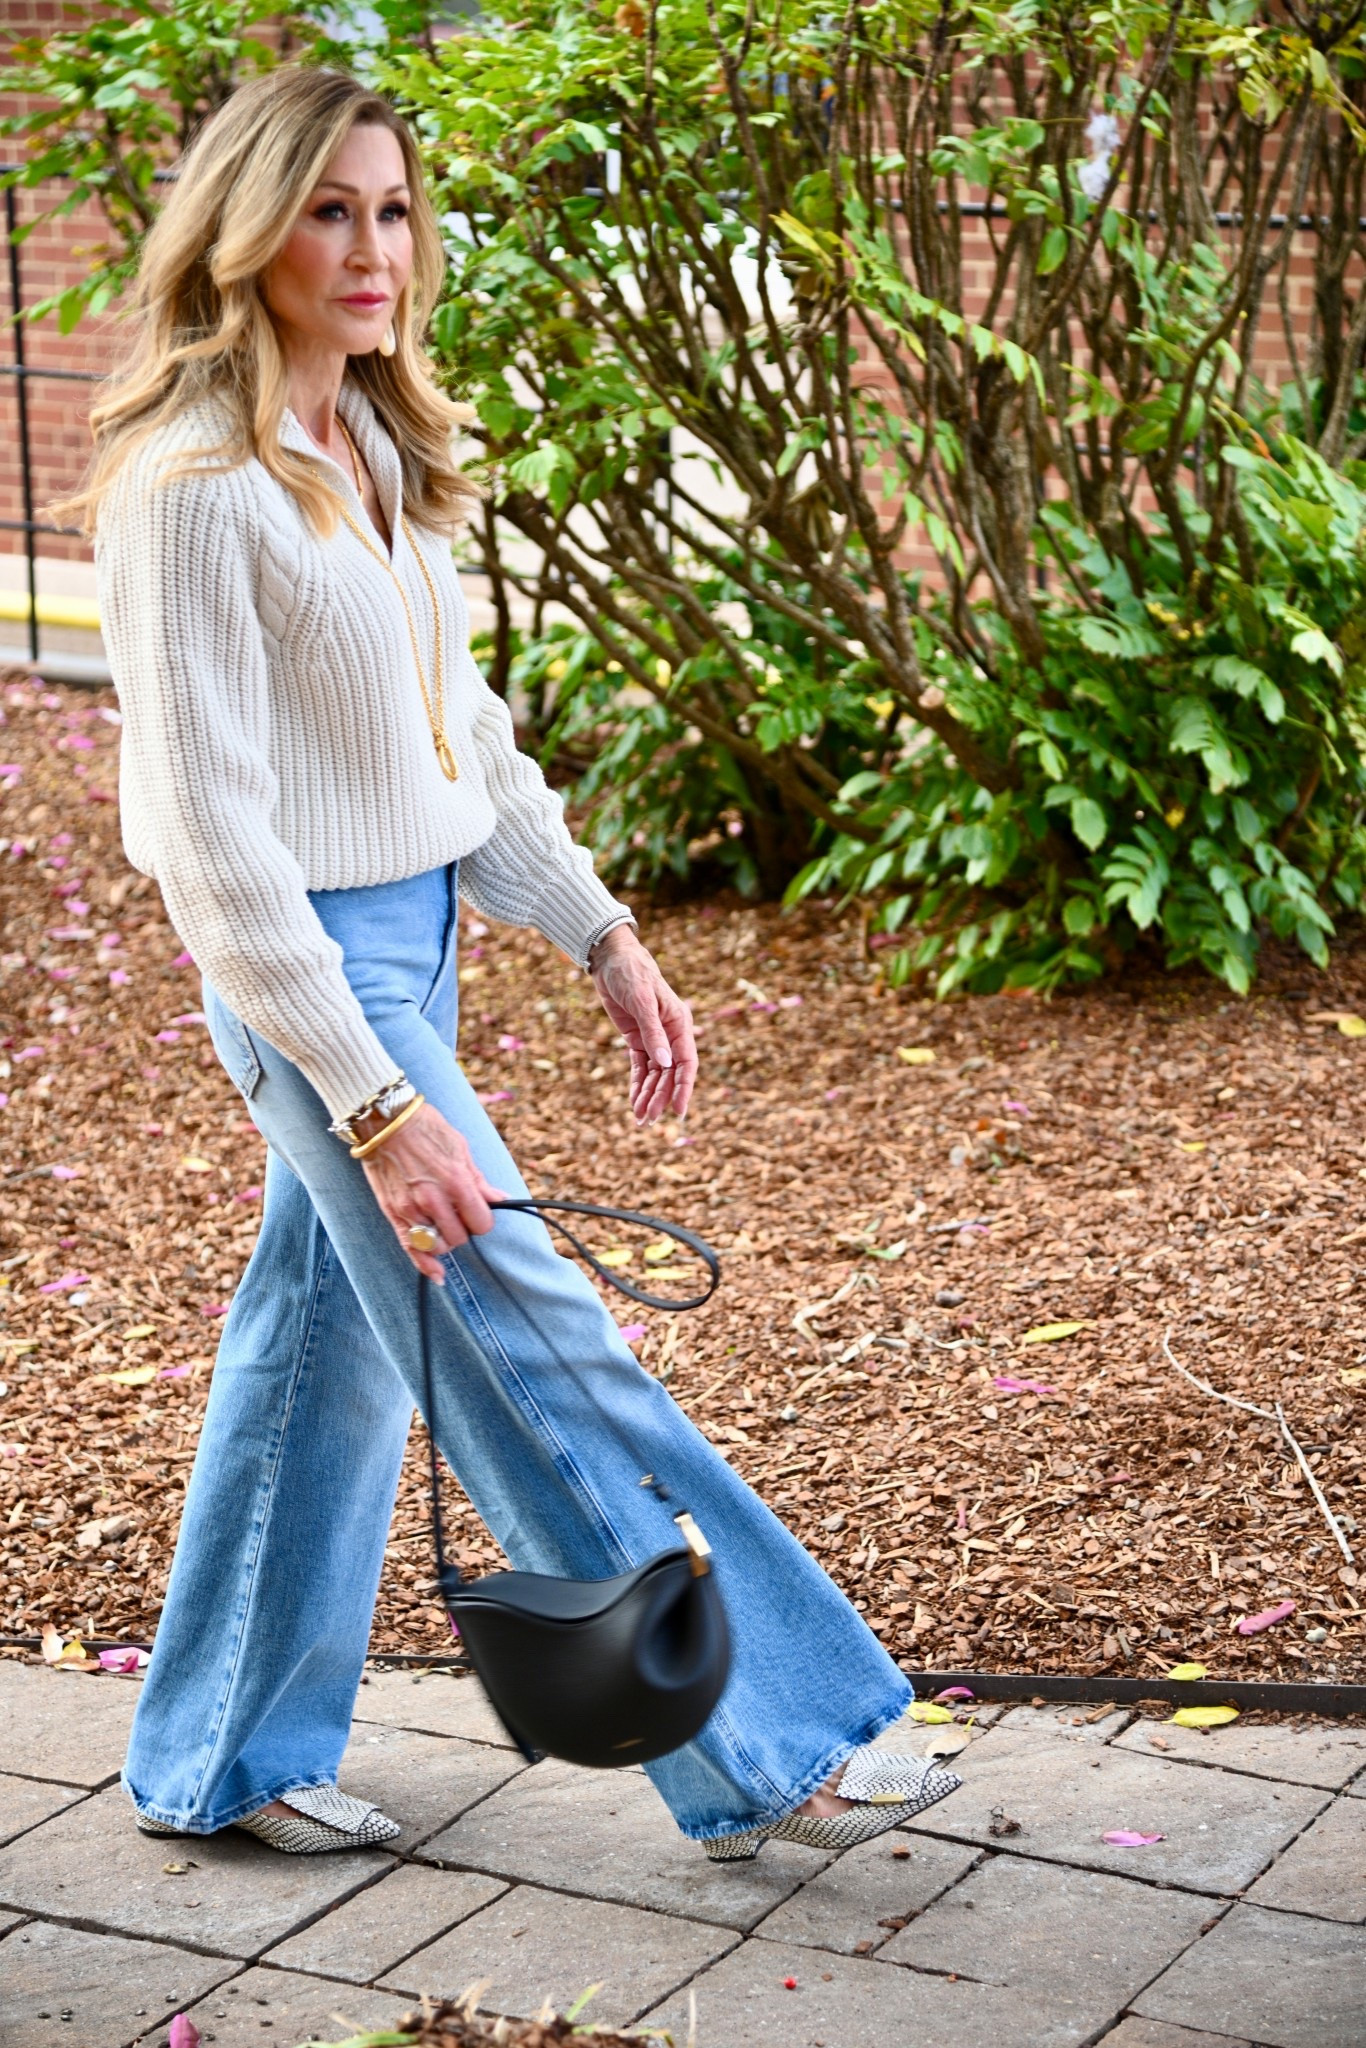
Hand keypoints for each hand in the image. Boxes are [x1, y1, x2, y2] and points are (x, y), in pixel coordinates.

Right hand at [359, 1100, 507, 1283]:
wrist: (384, 1121)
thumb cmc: (425, 1128)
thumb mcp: (460, 1147)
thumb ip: (478, 1180)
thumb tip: (499, 1199)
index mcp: (456, 1181)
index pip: (481, 1224)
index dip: (482, 1220)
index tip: (478, 1213)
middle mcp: (434, 1199)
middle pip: (459, 1238)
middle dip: (463, 1230)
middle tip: (458, 1215)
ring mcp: (411, 1208)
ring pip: (437, 1246)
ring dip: (444, 1240)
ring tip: (442, 1225)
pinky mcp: (393, 1213)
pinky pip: (410, 1248)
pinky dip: (425, 1264)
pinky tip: (438, 1275)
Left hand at [588, 926, 697, 1125]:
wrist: (611, 959)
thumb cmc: (632, 973)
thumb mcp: (642, 1001)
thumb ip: (653, 1033)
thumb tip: (665, 1064)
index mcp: (679, 1023)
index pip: (686, 1063)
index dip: (683, 1088)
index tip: (678, 1111)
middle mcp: (669, 1033)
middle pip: (669, 1074)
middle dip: (660, 1098)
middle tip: (649, 1121)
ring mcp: (653, 1037)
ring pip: (654, 1074)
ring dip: (648, 1095)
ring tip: (640, 1119)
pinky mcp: (636, 1038)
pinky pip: (639, 1067)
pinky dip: (637, 1084)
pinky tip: (634, 1101)